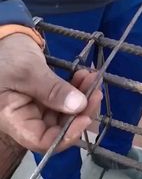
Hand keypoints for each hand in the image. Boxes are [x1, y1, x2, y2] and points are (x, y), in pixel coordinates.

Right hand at [0, 34, 101, 152]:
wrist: (4, 37)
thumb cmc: (7, 55)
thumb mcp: (29, 71)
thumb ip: (52, 90)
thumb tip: (78, 106)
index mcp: (13, 119)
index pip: (40, 140)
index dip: (65, 135)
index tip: (85, 118)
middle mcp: (25, 119)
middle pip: (57, 128)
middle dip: (80, 112)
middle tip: (95, 93)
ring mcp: (36, 109)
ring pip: (65, 114)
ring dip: (82, 99)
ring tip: (92, 79)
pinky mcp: (45, 98)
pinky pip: (64, 100)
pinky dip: (77, 90)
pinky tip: (85, 76)